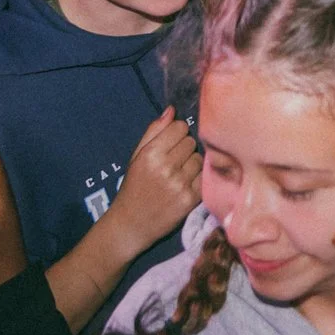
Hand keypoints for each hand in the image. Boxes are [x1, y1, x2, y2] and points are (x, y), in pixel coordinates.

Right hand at [102, 107, 203, 251]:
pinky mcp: (189, 199)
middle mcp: (165, 167)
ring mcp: (179, 184)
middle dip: (184, 148)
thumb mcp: (136, 156)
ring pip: (199, 159)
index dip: (177, 133)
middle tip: (174, 161)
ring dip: (192, 164)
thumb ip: (153, 131)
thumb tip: (172, 110)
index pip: (180, 127)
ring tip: (179, 174)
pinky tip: (186, 185)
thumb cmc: (133, 187)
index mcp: (150, 153)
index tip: (171, 143)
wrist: (131, 224)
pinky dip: (197, 179)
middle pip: (191, 141)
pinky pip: (204, 177)